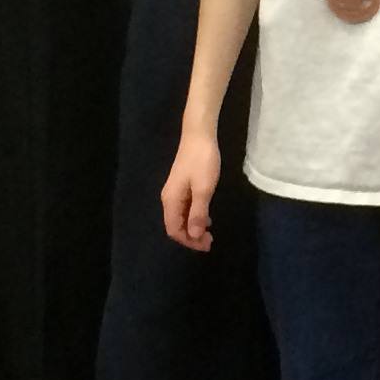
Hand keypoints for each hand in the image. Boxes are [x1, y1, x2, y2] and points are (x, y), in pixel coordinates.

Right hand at [162, 135, 220, 250]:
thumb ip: (198, 212)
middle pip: (176, 225)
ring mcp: (175, 192)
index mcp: (171, 201)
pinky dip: (194, 216)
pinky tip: (206, 218)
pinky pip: (185, 208)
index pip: (174, 230)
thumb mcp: (204, 188)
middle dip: (191, 236)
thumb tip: (193, 235)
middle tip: (210, 241)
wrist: (199, 135)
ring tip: (209, 233)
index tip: (206, 245)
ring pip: (181, 217)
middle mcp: (169, 199)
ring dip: (193, 227)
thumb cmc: (202, 161)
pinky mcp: (182, 186)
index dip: (188, 241)